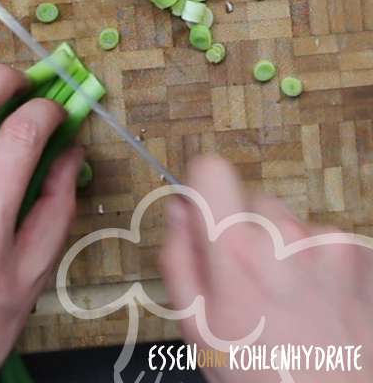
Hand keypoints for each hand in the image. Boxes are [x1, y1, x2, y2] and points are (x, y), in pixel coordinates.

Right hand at [159, 155, 372, 381]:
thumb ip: (179, 256)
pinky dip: (317, 262)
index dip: (204, 187)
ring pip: (289, 222)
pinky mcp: (358, 254)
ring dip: (284, 247)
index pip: (211, 171)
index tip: (208, 211)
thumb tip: (180, 209)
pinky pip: (322, 238)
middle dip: (248, 231)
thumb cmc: (262, 374)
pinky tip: (317, 300)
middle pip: (253, 201)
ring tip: (289, 298)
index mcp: (236, 253)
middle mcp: (284, 238)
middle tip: (253, 280)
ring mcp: (328, 244)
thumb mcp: (196, 324)